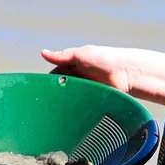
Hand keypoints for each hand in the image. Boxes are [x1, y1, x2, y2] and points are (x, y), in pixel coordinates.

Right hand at [42, 46, 164, 105]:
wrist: (126, 74)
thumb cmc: (104, 60)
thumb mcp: (80, 55)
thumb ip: (61, 56)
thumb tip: (42, 53)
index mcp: (75, 65)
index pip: (56, 73)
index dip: (48, 80)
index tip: (38, 88)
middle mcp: (79, 77)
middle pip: (61, 86)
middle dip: (54, 92)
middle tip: (44, 100)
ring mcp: (86, 89)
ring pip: (69, 96)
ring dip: (63, 100)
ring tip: (53, 107)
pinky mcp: (92, 99)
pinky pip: (79, 104)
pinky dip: (73, 107)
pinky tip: (65, 111)